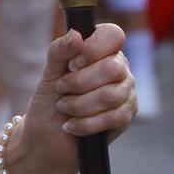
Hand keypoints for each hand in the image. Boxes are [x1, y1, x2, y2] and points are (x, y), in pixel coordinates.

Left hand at [12, 25, 136, 173]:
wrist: (46, 139)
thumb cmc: (49, 101)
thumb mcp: (50, 72)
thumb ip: (60, 50)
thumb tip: (76, 35)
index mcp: (102, 49)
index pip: (113, 35)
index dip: (92, 49)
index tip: (72, 65)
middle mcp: (119, 67)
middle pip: (112, 68)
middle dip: (80, 83)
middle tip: (62, 89)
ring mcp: (126, 91)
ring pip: (111, 95)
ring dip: (79, 104)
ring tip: (64, 108)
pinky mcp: (126, 116)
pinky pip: (114, 117)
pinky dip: (86, 123)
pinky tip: (71, 125)